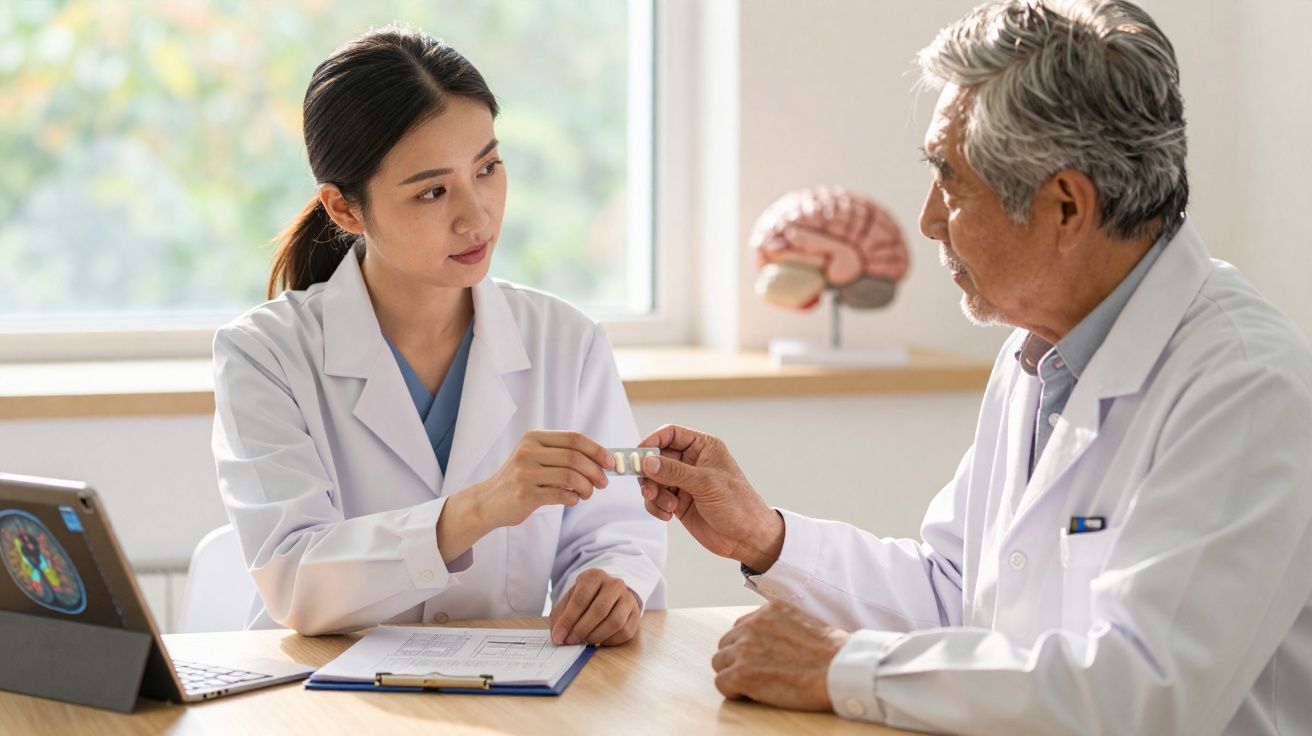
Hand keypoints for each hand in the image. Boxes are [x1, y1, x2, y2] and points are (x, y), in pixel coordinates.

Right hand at [437, 431, 612, 562]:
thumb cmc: (519, 479)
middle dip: (596, 471)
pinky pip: (561, 495)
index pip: (574, 438)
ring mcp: (525, 473)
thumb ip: (562, 454)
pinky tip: (573, 500)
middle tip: (603, 483)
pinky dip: (574, 498)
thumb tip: (601, 460)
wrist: (488, 502)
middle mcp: (528, 452)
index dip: (596, 449)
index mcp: (533, 438)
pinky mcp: (525, 494)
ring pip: (570, 477)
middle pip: (575, 457)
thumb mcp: (535, 457)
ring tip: (588, 494)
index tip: (610, 461)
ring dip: (587, 487)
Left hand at [548, 568, 641, 645]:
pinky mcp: (636, 614)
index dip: (568, 620)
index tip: (558, 636)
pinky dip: (609, 641)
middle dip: (581, 630)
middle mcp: (614, 584)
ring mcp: (628, 598)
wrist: (609, 595)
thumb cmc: (585, 599)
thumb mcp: (570, 599)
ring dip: (596, 637)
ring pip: (614, 622)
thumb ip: (561, 615)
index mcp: (594, 576)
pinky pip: (625, 632)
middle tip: (570, 642)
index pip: (580, 598)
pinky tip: (598, 642)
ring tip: (583, 642)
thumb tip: (558, 635)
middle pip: (599, 610)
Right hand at [637, 424, 784, 571]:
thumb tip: (647, 462)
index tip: (638, 456)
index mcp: (703, 447)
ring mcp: (684, 482)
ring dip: (653, 493)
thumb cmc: (738, 505)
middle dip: (649, 473)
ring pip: (653, 479)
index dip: (652, 441)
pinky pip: (656, 498)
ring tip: (667, 506)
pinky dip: (656, 506)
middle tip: (647, 488)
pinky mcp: (678, 502)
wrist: (747, 538)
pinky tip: (668, 515)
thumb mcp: (706, 483)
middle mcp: (692, 462)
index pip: (670, 434)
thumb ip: (674, 471)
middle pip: (656, 457)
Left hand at [711, 601, 849, 710]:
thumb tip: (774, 640)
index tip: (760, 658)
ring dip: (733, 674)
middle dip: (737, 659)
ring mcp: (745, 648)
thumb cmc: (834, 652)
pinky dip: (733, 691)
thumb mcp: (806, 622)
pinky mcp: (742, 673)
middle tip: (756, 673)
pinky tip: (750, 694)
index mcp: (770, 611)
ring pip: (719, 662)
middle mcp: (753, 625)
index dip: (748, 646)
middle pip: (726, 643)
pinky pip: (721, 683)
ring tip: (753, 685)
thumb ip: (784, 626)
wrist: (842, 669)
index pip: (742, 626)